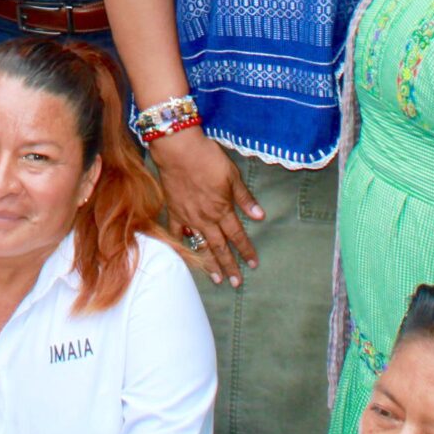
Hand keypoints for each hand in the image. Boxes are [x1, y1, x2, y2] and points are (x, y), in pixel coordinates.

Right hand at [153, 128, 262, 285]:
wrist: (178, 150)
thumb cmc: (208, 158)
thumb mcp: (232, 176)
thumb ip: (245, 198)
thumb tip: (260, 216)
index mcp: (222, 210)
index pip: (238, 235)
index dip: (246, 251)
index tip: (253, 265)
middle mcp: (206, 219)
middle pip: (220, 247)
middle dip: (230, 266)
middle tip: (236, 283)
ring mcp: (188, 217)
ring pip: (200, 245)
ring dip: (209, 263)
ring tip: (217, 278)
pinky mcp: (173, 211)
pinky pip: (177, 232)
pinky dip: (182, 243)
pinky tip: (187, 252)